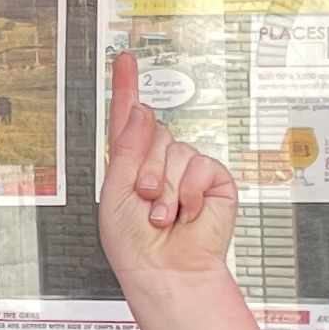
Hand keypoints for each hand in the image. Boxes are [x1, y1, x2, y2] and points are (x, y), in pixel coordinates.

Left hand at [101, 49, 239, 286]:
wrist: (165, 270)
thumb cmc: (134, 243)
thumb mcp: (115, 190)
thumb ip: (127, 147)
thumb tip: (142, 109)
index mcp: (131, 165)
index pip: (129, 120)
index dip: (127, 87)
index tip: (125, 59)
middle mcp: (159, 163)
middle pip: (153, 132)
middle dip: (145, 167)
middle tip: (144, 198)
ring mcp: (187, 171)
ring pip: (176, 150)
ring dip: (165, 186)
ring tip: (162, 213)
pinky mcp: (213, 180)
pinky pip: (200, 164)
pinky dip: (188, 190)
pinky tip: (185, 211)